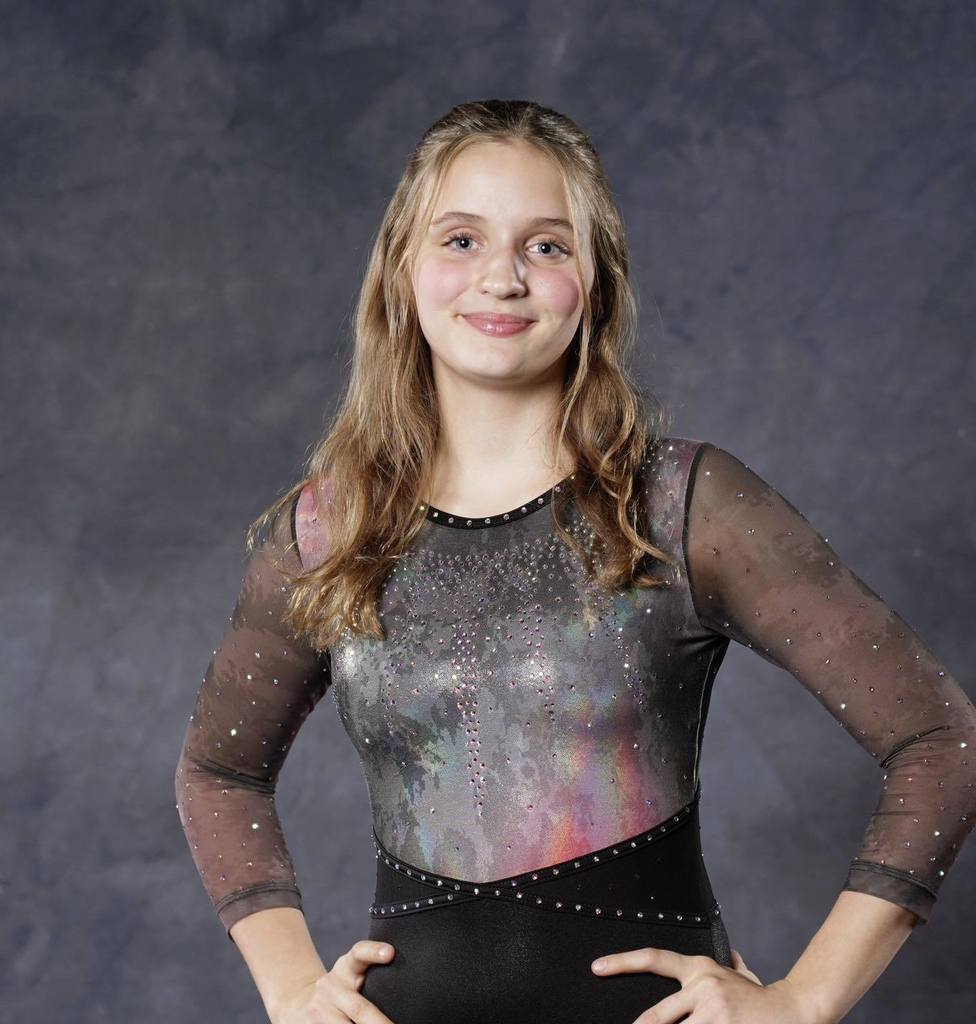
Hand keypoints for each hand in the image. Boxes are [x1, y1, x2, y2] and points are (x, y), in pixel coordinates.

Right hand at [274, 939, 397, 1022]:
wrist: (303, 1004)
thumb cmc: (343, 989)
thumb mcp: (352, 973)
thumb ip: (374, 974)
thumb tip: (408, 988)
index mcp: (346, 968)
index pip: (359, 953)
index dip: (374, 951)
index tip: (390, 952)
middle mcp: (331, 987)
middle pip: (360, 1009)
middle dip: (380, 1022)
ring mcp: (319, 1010)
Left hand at [591, 945, 815, 1023]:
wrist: (795, 1011)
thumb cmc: (762, 1000)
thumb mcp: (742, 976)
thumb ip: (732, 967)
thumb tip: (733, 956)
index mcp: (700, 967)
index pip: (654, 958)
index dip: (622, 962)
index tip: (596, 967)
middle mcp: (702, 984)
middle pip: (656, 1015)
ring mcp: (712, 1009)